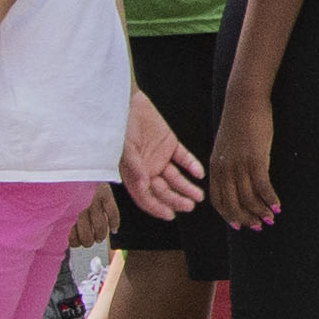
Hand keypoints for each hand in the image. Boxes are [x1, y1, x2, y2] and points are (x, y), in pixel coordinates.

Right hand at [116, 93, 203, 217]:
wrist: (126, 104)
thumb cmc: (119, 128)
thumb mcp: (124, 149)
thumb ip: (134, 168)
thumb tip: (144, 186)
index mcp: (134, 175)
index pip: (146, 198)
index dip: (157, 208)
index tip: (170, 215)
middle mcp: (147, 170)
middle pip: (164, 190)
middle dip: (176, 200)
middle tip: (190, 206)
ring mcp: (159, 158)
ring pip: (176, 178)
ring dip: (187, 187)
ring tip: (199, 196)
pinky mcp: (169, 144)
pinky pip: (183, 158)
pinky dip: (191, 165)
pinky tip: (199, 174)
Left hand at [205, 96, 280, 231]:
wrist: (245, 100)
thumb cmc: (239, 121)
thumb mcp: (226, 146)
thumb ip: (227, 163)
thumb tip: (236, 179)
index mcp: (215, 167)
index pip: (218, 200)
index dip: (229, 216)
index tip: (240, 225)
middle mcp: (224, 169)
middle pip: (233, 204)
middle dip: (246, 219)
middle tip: (259, 226)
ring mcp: (239, 165)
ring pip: (248, 198)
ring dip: (260, 212)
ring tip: (271, 218)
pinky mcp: (255, 159)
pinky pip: (262, 187)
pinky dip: (270, 199)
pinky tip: (278, 205)